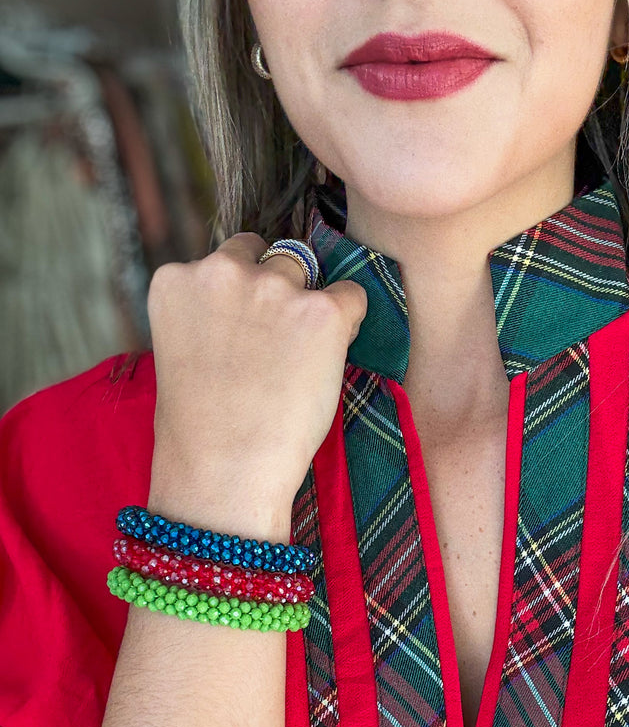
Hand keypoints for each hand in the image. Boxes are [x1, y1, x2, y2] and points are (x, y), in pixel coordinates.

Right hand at [146, 233, 366, 519]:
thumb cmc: (203, 429)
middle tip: (277, 348)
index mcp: (177, 278)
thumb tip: (255, 302)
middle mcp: (222, 270)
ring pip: (307, 269)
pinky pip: (352, 295)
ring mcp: (275, 287)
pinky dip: (349, 322)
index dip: (244, 295)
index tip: (246, 335)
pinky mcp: (322, 312)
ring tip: (299, 360)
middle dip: (277, 288)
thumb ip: (209, 311)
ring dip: (309, 303)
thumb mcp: (182, 351)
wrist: (225, 471)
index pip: (228, 257)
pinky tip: (328, 360)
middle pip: (270, 255)